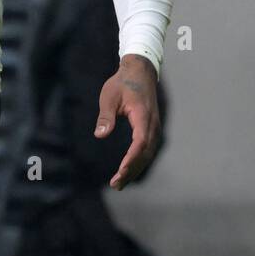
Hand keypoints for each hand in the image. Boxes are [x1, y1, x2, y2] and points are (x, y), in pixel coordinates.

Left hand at [94, 54, 160, 189]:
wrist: (140, 71)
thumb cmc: (122, 83)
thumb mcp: (109, 96)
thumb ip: (106, 116)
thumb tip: (100, 134)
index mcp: (143, 116)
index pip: (140, 143)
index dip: (131, 159)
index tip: (120, 171)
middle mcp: (152, 124)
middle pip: (145, 153)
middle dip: (131, 170)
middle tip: (116, 184)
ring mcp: (154, 127)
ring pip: (148, 154)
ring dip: (135, 169)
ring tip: (120, 183)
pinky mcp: (152, 129)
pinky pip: (148, 149)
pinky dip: (139, 162)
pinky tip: (128, 171)